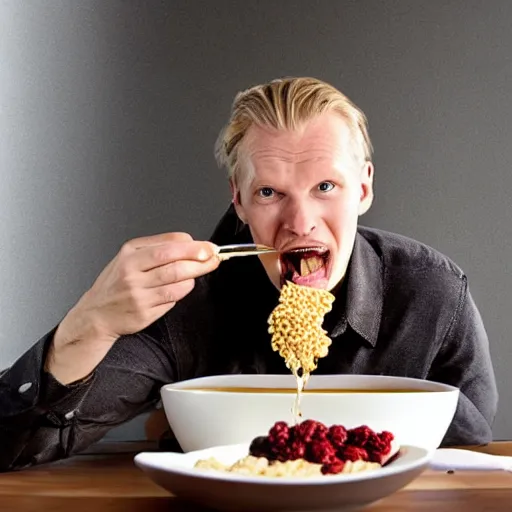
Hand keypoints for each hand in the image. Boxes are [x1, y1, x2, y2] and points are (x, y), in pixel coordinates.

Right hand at [70, 232, 219, 340]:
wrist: (96, 313)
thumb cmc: (117, 283)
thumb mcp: (130, 256)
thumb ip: (158, 247)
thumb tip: (191, 244)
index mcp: (130, 253)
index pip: (169, 244)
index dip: (193, 245)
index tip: (208, 247)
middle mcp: (132, 272)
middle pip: (175, 262)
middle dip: (200, 259)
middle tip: (214, 258)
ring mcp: (138, 293)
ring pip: (177, 282)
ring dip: (194, 276)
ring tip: (198, 272)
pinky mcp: (144, 311)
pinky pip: (173, 299)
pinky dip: (182, 292)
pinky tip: (180, 288)